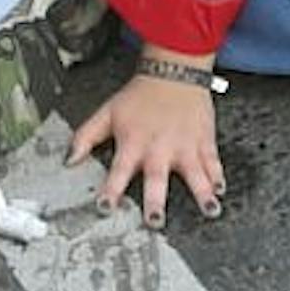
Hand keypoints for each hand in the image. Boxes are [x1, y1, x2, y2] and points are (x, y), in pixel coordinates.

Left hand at [68, 48, 222, 225]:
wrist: (173, 69)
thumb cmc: (141, 95)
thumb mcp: (107, 112)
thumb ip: (85, 137)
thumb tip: (68, 160)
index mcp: (134, 142)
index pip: (118, 170)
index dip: (110, 190)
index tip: (106, 207)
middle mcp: (159, 147)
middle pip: (157, 178)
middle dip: (155, 201)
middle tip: (155, 221)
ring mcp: (184, 145)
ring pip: (194, 173)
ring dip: (201, 192)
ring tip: (209, 209)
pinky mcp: (203, 140)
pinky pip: (213, 161)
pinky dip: (217, 175)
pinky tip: (221, 189)